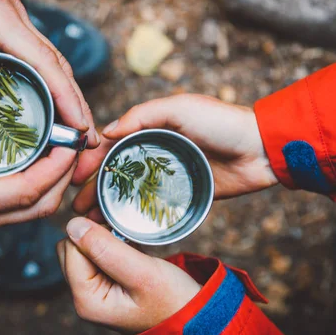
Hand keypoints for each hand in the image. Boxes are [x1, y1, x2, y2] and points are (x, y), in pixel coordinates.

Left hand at [0, 0, 98, 146]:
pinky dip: (54, 79)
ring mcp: (16, 19)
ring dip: (70, 92)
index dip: (66, 97)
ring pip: (55, 60)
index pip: (44, 64)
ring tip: (78, 127)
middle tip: (88, 141)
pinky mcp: (10, 20)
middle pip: (60, 66)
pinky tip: (50, 99)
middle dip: (78, 104)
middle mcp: (16, 20)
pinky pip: (41, 53)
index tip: (80, 127)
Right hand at [0, 54, 76, 278]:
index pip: (29, 190)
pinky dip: (31, 194)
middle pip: (42, 207)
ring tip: (53, 150)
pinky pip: (14, 216)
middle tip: (69, 141)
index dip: (57, 166)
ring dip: (50, 186)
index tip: (69, 139)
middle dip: (64, 176)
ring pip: (31, 215)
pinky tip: (26, 167)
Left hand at [57, 217, 200, 333]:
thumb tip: (73, 224)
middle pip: (70, 248)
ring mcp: (93, 291)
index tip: (117, 230)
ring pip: (82, 248)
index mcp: (86, 300)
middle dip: (92, 234)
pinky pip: (95, 254)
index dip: (92, 233)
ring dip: (101, 238)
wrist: (195, 318)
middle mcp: (84, 297)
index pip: (71, 249)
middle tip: (121, 233)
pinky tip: (128, 248)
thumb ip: (107, 249)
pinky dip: (109, 244)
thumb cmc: (173, 301)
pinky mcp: (104, 283)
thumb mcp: (143, 273)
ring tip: (126, 241)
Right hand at [72, 94, 277, 219]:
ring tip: (90, 221)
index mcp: (149, 129)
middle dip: (93, 187)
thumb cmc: (220, 122)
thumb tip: (107, 132)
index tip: (75, 176)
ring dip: (107, 204)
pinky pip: (150, 205)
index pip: (111, 144)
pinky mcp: (180, 195)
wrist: (260, 150)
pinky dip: (132, 214)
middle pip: (115, 172)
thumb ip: (143, 115)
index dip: (90, 159)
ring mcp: (165, 176)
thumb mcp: (180, 108)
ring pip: (129, 191)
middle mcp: (153, 152)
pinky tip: (117, 226)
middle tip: (76, 206)